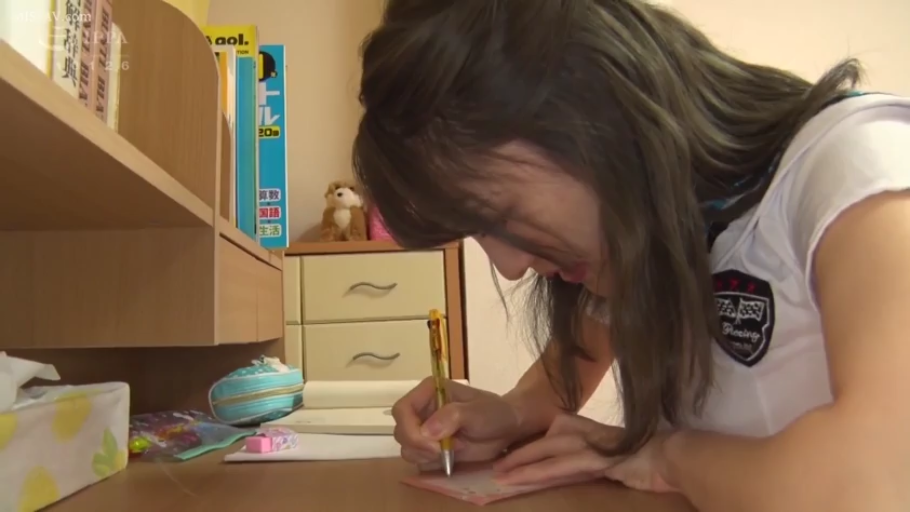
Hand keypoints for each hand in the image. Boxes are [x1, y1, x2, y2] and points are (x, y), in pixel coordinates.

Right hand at [391, 377, 520, 468]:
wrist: (507, 429)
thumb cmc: (494, 414)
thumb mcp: (477, 411)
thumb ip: (452, 416)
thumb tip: (427, 431)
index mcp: (428, 392)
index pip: (402, 410)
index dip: (411, 430)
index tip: (434, 444)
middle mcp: (421, 409)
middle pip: (400, 431)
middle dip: (420, 446)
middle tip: (446, 450)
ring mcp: (423, 429)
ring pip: (407, 448)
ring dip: (427, 456)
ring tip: (453, 450)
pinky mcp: (429, 447)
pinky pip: (418, 460)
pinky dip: (431, 463)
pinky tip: (451, 457)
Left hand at [492, 414, 675, 492]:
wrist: (669, 456)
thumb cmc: (643, 458)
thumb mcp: (610, 455)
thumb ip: (588, 456)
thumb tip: (570, 467)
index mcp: (585, 429)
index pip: (548, 437)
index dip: (526, 448)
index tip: (505, 456)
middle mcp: (583, 432)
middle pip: (541, 443)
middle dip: (516, 456)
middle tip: (493, 466)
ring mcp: (589, 444)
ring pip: (545, 454)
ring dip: (520, 466)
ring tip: (499, 475)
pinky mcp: (595, 458)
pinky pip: (560, 467)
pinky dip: (538, 473)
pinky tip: (522, 479)